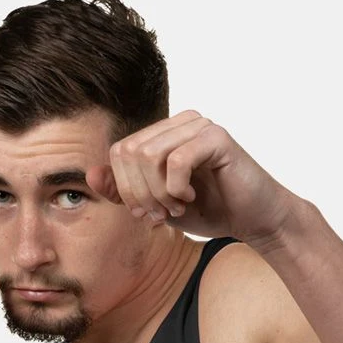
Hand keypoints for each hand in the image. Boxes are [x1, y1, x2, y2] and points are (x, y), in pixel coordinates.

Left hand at [86, 110, 296, 245]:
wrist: (253, 220)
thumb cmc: (210, 210)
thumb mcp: (158, 205)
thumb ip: (124, 192)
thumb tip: (89, 175)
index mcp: (164, 134)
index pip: (119, 152)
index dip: (124, 188)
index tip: (146, 213)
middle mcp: (180, 122)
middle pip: (130, 152)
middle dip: (139, 193)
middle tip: (160, 214)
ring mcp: (199, 126)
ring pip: (149, 155)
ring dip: (157, 193)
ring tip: (175, 208)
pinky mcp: (217, 138)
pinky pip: (177, 160)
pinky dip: (176, 188)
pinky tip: (190, 198)